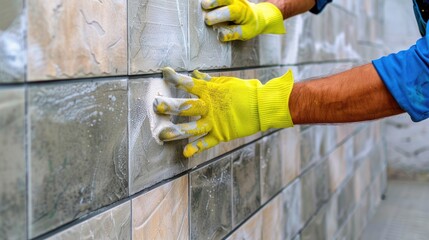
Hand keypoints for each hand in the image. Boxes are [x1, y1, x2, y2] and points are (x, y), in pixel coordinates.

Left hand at [153, 67, 294, 157]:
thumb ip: (208, 80)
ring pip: (193, 127)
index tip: (164, 73)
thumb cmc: (246, 91)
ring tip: (162, 135)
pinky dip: (196, 148)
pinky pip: (207, 142)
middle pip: (187, 106)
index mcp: (210, 91)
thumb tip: (194, 74)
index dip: (176, 78)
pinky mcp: (221, 134)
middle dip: (171, 106)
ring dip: (177, 131)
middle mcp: (209, 107)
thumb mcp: (227, 82)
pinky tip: (185, 152)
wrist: (263, 106)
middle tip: (156, 105)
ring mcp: (214, 122)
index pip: (189, 83)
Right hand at [201, 0, 285, 40]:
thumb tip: (220, 35)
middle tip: (204, 8)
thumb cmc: (250, 25)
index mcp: (240, 11)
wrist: (258, 15)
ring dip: (211, 0)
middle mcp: (236, 1)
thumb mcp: (245, 33)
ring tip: (204, 5)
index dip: (216, 16)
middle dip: (211, 3)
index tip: (208, 21)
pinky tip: (207, 6)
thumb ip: (233, 33)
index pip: (228, 12)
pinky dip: (214, 1)